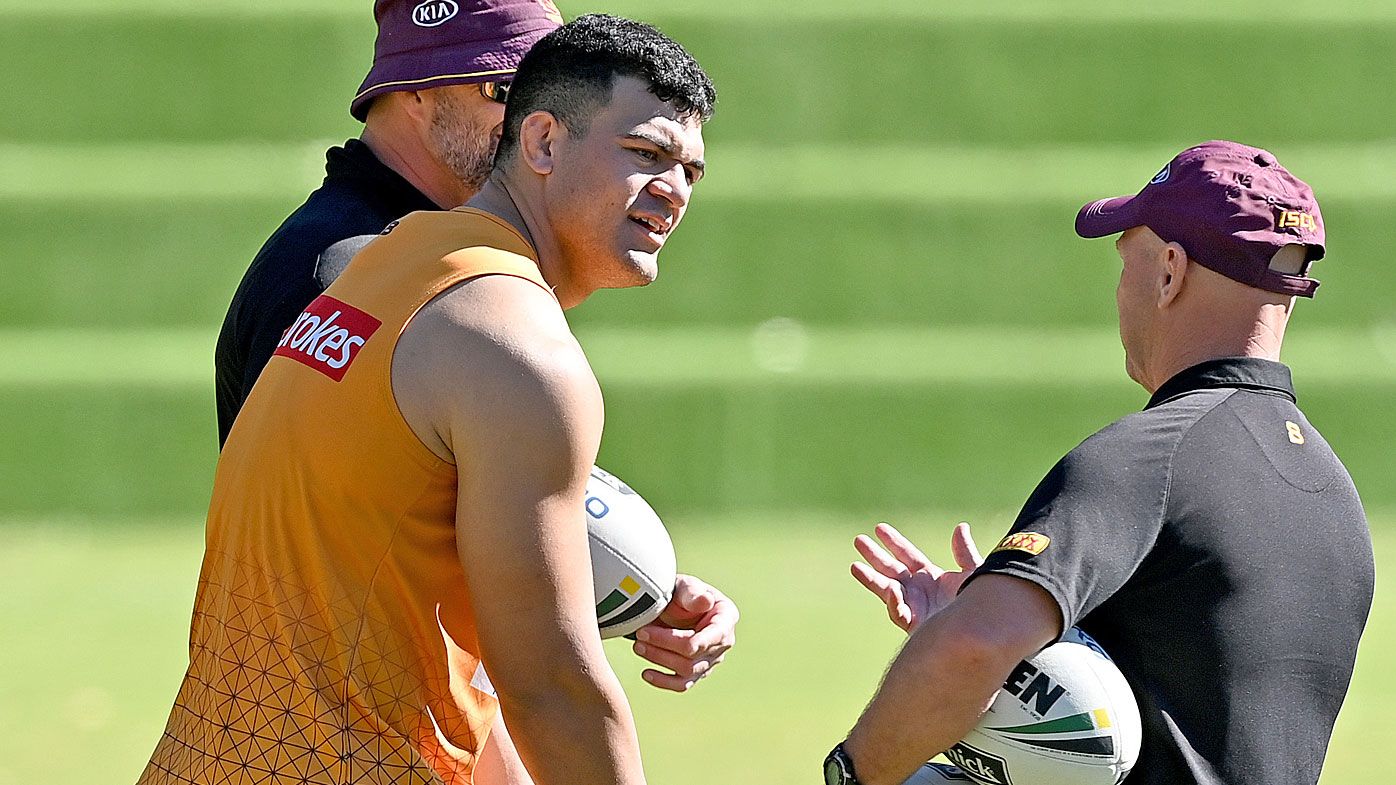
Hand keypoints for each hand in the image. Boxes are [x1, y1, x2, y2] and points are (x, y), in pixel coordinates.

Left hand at [631, 573, 737, 691]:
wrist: (676, 603)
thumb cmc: (683, 592)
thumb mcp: (686, 586)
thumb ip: (693, 593)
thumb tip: (705, 601)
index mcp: (726, 618)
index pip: (707, 638)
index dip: (677, 640)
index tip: (647, 631)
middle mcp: (723, 642)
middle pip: (694, 656)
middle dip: (662, 647)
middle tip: (639, 634)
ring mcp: (711, 660)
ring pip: (686, 671)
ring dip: (659, 660)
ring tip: (638, 646)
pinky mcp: (696, 672)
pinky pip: (682, 684)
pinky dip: (663, 682)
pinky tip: (646, 673)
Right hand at [850, 522, 982, 632]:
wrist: (985, 632)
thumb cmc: (984, 605)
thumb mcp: (975, 574)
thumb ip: (965, 552)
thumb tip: (960, 527)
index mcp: (931, 577)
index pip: (907, 555)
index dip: (893, 542)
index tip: (879, 528)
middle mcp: (918, 591)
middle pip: (891, 569)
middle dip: (874, 556)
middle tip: (858, 540)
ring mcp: (915, 607)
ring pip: (886, 590)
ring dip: (871, 579)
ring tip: (854, 566)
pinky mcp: (916, 624)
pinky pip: (899, 612)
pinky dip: (894, 602)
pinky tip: (891, 591)